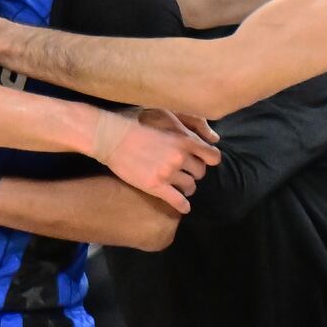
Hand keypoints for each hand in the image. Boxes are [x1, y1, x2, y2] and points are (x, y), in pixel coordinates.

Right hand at [93, 109, 220, 213]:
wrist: (114, 138)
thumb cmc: (138, 125)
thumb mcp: (166, 118)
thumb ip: (185, 128)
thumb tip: (203, 136)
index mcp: (184, 140)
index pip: (212, 156)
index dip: (209, 160)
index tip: (204, 161)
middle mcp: (179, 157)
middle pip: (200, 172)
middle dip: (195, 173)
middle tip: (187, 173)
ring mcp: (168, 173)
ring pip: (190, 187)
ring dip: (188, 188)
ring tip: (182, 187)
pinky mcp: (156, 186)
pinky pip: (178, 201)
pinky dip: (183, 206)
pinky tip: (184, 207)